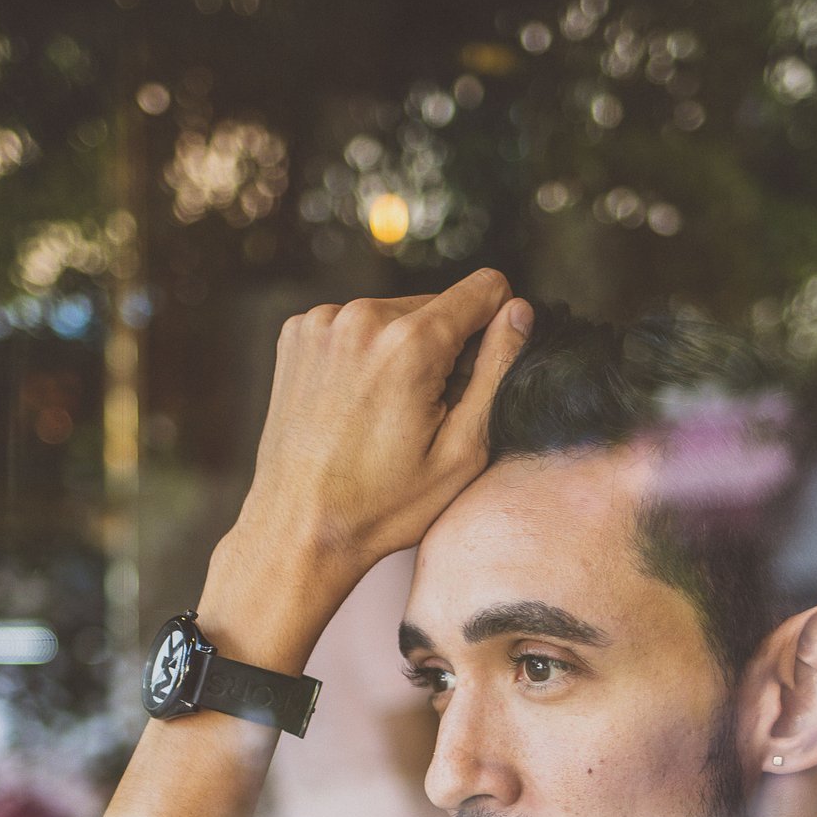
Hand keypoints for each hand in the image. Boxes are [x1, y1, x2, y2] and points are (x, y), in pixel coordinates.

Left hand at [222, 270, 532, 604]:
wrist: (296, 528)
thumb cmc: (381, 505)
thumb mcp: (462, 451)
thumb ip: (498, 370)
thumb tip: (520, 310)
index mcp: (408, 343)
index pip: (485, 288)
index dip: (495, 326)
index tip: (477, 373)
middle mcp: (360, 317)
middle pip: (438, 304)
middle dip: (444, 348)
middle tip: (424, 413)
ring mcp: (321, 322)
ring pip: (396, 314)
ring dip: (403, 351)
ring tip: (386, 413)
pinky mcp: (297, 333)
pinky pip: (356, 325)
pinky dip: (365, 354)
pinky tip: (355, 404)